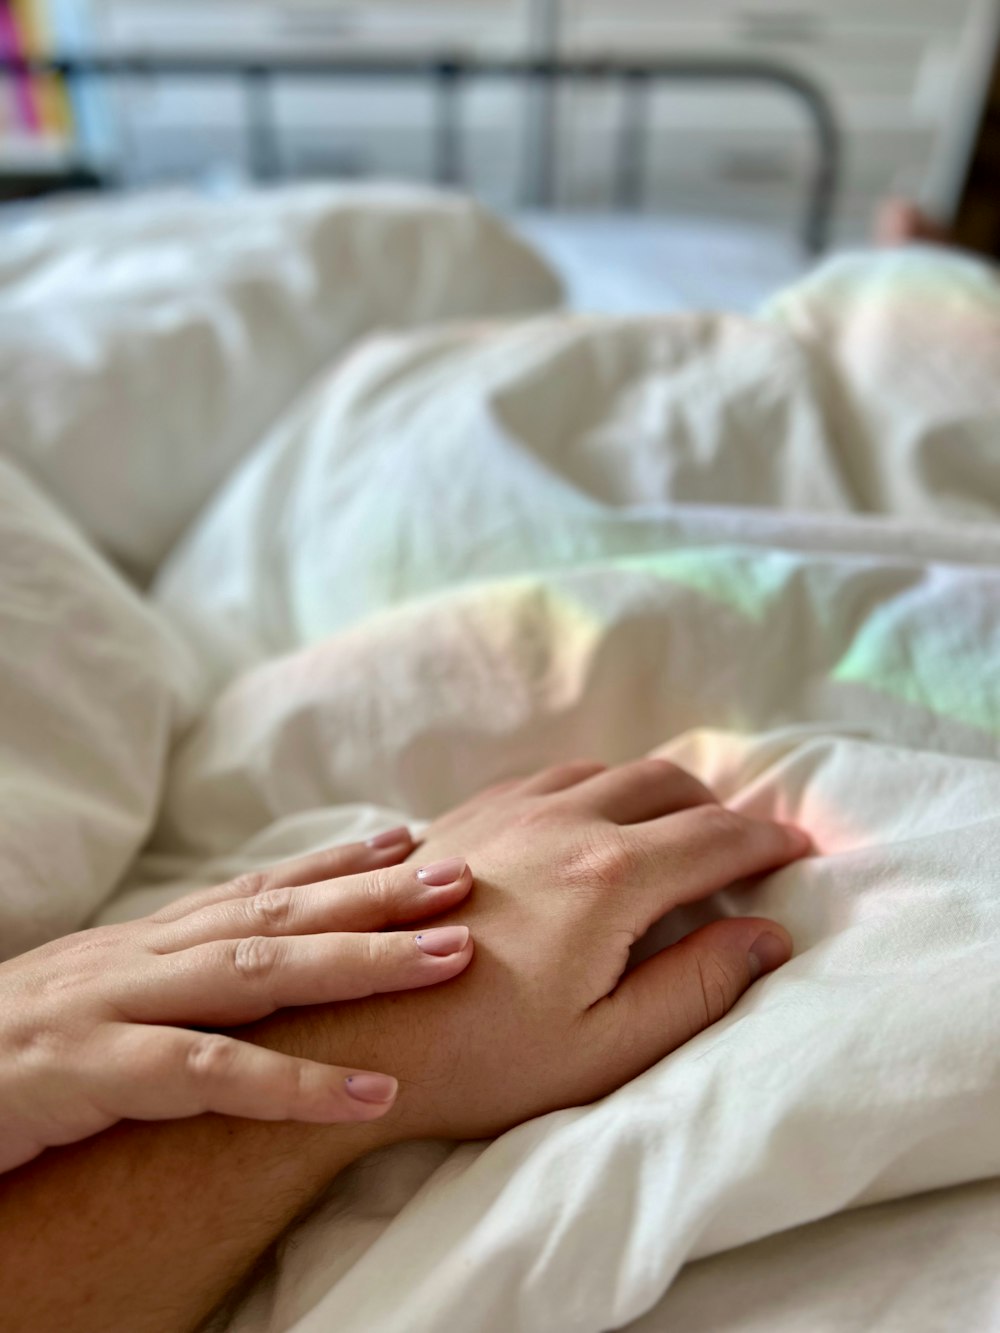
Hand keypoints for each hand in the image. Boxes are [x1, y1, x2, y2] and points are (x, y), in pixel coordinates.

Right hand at [0, 830, 475, 1173]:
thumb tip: (240, 966)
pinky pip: (213, 1075)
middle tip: (466, 877)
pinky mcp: (96, 1069)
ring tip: (452, 957)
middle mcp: (144, 955)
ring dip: (365, 960)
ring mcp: (121, 1004)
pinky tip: (374, 1092)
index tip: (413, 838)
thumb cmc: (6, 1048)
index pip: (258, 886)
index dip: (337, 859)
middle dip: (378, 893)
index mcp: (147, 941)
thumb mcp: (94, 996)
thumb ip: (165, 978)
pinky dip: (298, 1082)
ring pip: (263, 971)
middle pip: (280, 912)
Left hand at [262, 760, 808, 1141]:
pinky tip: (584, 825)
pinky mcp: (463, 816)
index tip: (799, 850)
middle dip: (716, 807)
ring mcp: (505, 809)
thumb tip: (768, 934)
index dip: (769, 841)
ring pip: (605, 768)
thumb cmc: (481, 1059)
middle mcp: (562, 820)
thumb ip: (698, 985)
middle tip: (740, 848)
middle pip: (665, 781)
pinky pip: (548, 775)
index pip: (717, 837)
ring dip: (653, 792)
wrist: (350, 1030)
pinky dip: (592, 787)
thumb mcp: (608, 1046)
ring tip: (672, 832)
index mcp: (610, 875)